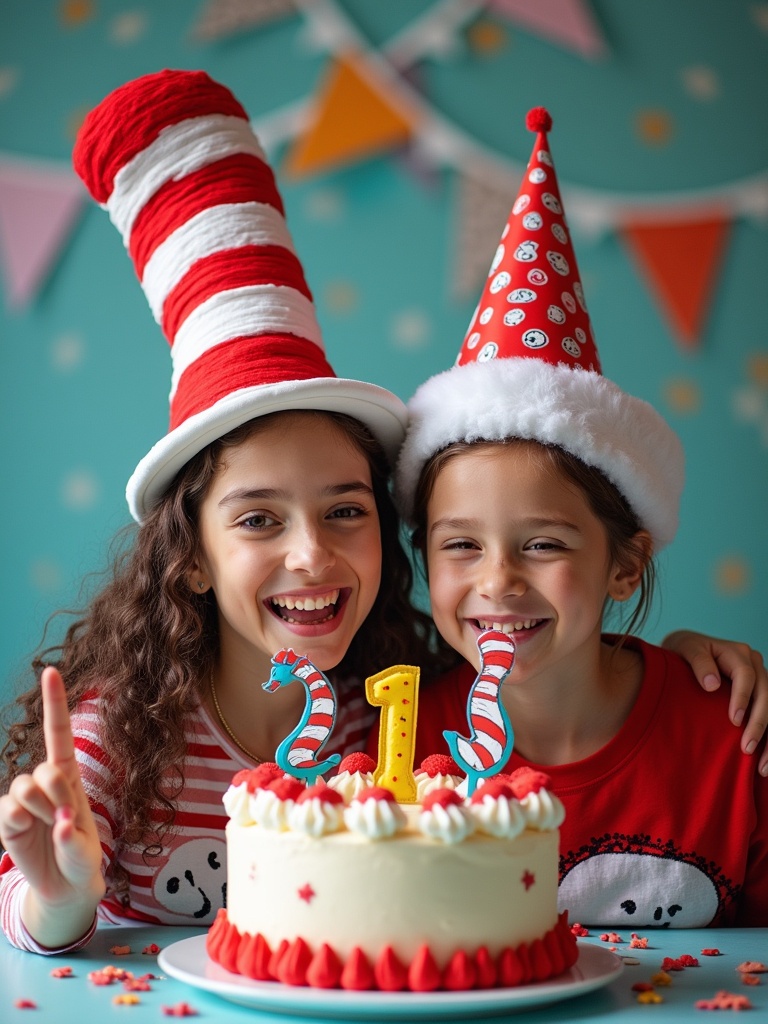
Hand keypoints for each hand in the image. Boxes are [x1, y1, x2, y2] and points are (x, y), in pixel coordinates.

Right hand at [0, 666, 104, 944]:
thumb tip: (57, 825)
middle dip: (55, 793)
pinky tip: (26, 833)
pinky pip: (7, 811)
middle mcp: (45, 782)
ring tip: (48, 826)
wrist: (64, 885)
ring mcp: (23, 800)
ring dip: (38, 809)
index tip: (50, 671)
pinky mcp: (6, 819)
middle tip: (65, 817)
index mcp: (70, 776)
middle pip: (44, 770)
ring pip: (23, 788)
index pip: (58, 733)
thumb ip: (72, 838)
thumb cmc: (81, 858)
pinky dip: (18, 823)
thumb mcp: (85, 850)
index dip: (54, 702)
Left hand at [663, 630, 767, 775]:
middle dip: (759, 723)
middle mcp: (755, 665)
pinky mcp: (759, 698)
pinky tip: (764, 764)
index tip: (734, 721)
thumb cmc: (684, 651)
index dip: (743, 697)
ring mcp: (761, 681)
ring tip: (762, 767)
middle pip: (765, 694)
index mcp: (738, 653)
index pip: (747, 675)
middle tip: (747, 748)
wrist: (685, 653)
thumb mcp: (685, 648)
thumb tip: (712, 684)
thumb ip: (698, 662)